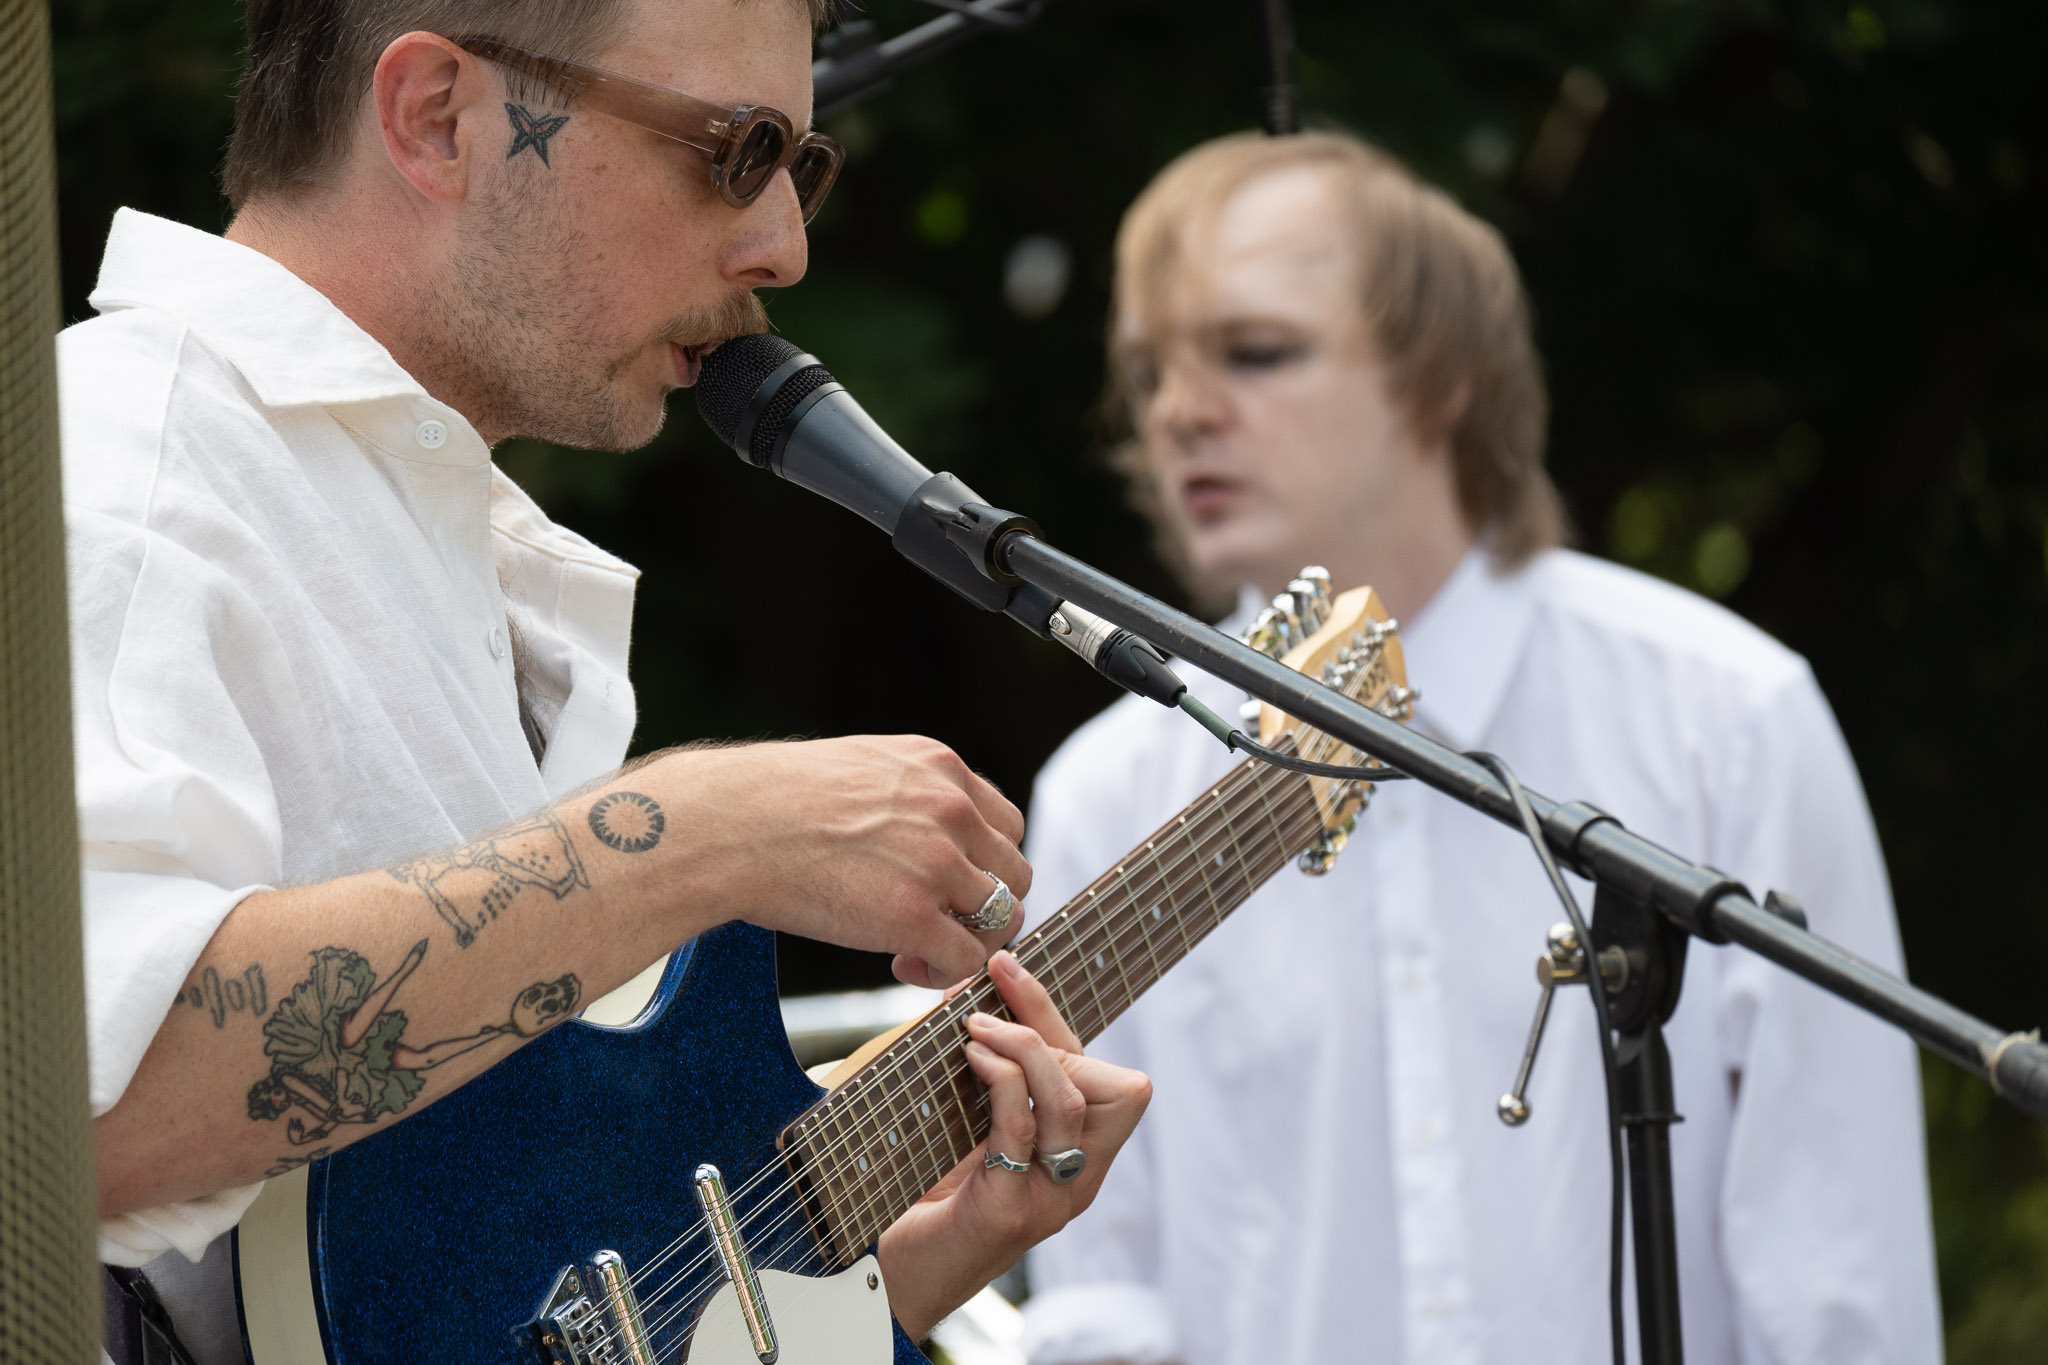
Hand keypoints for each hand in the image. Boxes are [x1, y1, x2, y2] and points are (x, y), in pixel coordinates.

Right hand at [629, 736, 1030, 983]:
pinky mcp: (912, 915)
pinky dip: (941, 973)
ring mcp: (936, 861)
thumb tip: (922, 835)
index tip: (944, 887)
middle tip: (935, 925)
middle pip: (1014, 873)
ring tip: (916, 950)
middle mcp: (950, 807)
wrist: (723, 825)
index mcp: (939, 766)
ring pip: (1002, 918)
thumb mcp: (859, 766)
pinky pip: (964, 960)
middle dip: (981, 907)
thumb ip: (907, 793)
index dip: (982, 865)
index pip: (1005, 824)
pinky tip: (901, 965)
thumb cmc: (769, 801)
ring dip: (968, 942)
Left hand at [875, 951, 1152, 1338]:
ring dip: (1027, 1048)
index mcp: (1072, 1158)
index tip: (1009, 972)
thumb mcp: (956, 1116)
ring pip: (1075, 1104)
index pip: (1106, 1078)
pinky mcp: (1009, 1213)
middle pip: (1114, 1089)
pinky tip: (971, 1058)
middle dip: (1050, 1029)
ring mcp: (1049, 1201)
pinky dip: (1002, 1081)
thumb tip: (974, 987)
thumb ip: (977, 1064)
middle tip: (993, 999)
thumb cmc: (908, 1192)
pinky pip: (1023, 1130)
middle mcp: (1075, 1182)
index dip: (1061, 1019)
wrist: (870, 1279)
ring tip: (975, 1028)